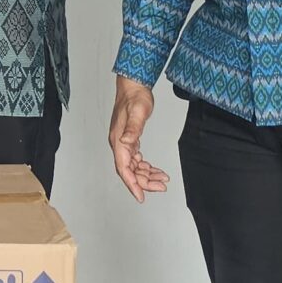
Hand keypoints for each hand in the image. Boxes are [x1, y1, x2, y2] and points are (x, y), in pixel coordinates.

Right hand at [108, 76, 172, 201]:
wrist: (133, 86)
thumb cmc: (134, 97)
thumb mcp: (137, 112)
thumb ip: (133, 129)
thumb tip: (127, 142)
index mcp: (118, 141)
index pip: (124, 168)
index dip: (132, 184)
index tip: (141, 196)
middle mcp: (119, 144)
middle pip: (130, 171)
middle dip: (145, 181)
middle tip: (161, 186)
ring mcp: (123, 143)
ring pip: (134, 167)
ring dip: (147, 175)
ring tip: (163, 179)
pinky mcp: (130, 140)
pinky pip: (136, 160)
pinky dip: (146, 166)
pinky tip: (155, 169)